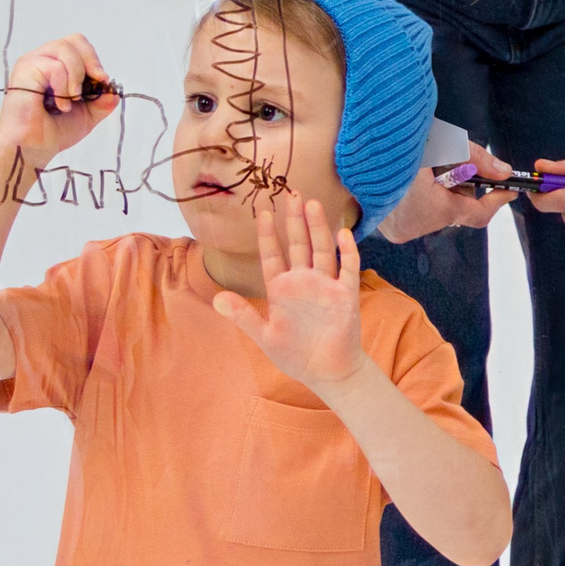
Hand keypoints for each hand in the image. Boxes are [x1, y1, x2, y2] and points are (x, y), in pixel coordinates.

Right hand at [0, 35, 117, 167]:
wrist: (33, 148)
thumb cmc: (53, 131)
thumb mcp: (88, 114)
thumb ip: (102, 101)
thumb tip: (114, 92)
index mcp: (55, 65)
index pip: (78, 45)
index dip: (94, 60)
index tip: (103, 81)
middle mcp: (42, 59)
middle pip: (74, 41)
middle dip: (91, 62)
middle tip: (96, 82)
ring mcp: (31, 63)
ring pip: (65, 49)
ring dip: (77, 77)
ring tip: (72, 100)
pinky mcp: (25, 70)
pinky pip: (55, 67)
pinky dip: (64, 87)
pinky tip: (60, 105)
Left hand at [213, 197, 368, 390]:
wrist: (327, 373)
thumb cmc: (295, 355)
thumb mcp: (264, 335)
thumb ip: (243, 315)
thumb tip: (216, 299)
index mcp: (281, 289)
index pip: (272, 255)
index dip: (267, 235)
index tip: (261, 212)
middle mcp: (303, 282)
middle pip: (298, 244)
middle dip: (294, 220)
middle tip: (291, 193)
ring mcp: (326, 286)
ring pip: (322, 250)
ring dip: (318, 228)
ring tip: (313, 204)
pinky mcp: (345, 295)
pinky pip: (348, 269)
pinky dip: (347, 252)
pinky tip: (343, 234)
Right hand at [377, 142, 515, 241]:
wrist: (354, 144)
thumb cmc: (397, 141)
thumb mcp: (442, 144)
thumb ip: (476, 159)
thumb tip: (504, 172)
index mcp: (432, 209)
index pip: (477, 215)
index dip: (496, 202)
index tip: (508, 190)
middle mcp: (415, 227)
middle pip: (455, 211)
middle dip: (460, 189)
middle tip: (451, 164)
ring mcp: (398, 229)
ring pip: (436, 212)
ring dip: (439, 192)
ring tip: (424, 166)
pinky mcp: (385, 226)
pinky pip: (416, 213)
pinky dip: (421, 197)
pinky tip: (411, 178)